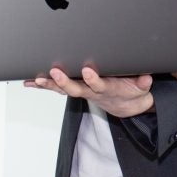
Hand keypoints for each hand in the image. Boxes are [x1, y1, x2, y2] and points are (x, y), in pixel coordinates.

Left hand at [31, 67, 153, 117]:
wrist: (126, 104)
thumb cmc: (132, 91)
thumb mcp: (142, 89)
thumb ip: (143, 83)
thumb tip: (146, 78)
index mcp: (109, 89)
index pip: (100, 85)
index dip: (94, 80)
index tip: (88, 71)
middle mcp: (92, 92)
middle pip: (76, 89)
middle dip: (64, 81)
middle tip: (54, 72)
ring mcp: (82, 91)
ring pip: (63, 88)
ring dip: (49, 84)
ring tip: (36, 78)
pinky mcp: (76, 88)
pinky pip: (57, 88)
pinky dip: (43, 85)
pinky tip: (30, 81)